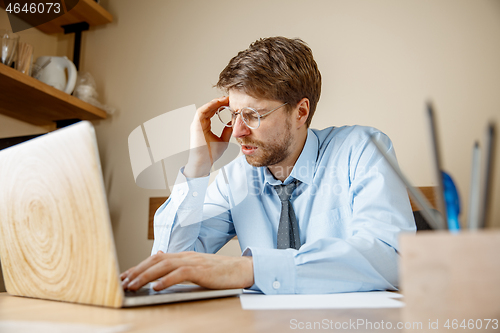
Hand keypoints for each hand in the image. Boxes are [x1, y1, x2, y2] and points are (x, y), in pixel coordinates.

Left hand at [120, 251, 253, 290]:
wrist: (241, 270)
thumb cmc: (220, 272)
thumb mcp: (197, 269)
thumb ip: (180, 270)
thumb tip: (161, 274)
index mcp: (183, 256)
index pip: (156, 259)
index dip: (139, 267)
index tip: (125, 276)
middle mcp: (186, 256)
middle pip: (155, 261)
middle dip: (137, 271)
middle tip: (123, 282)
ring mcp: (193, 261)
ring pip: (163, 266)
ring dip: (145, 276)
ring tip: (133, 285)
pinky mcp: (201, 270)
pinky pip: (180, 273)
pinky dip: (166, 280)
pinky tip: (156, 287)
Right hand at [184, 96, 232, 177]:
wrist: (204, 162)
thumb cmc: (211, 153)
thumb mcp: (223, 140)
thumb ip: (227, 131)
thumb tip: (234, 122)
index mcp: (205, 126)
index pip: (213, 112)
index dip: (221, 106)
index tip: (231, 103)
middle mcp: (200, 123)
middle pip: (209, 108)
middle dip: (220, 102)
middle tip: (230, 98)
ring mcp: (197, 124)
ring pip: (206, 108)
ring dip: (215, 102)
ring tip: (225, 99)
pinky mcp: (195, 125)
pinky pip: (202, 111)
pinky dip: (209, 106)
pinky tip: (218, 102)